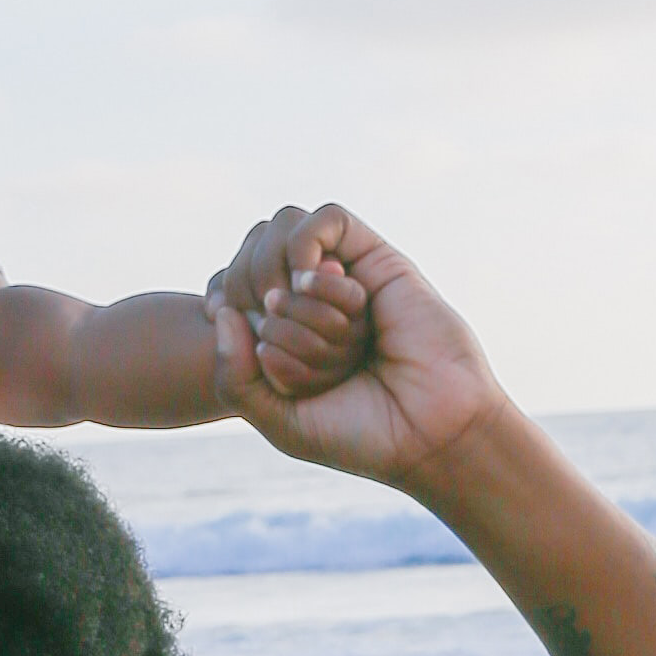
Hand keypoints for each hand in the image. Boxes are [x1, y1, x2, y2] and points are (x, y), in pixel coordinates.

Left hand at [205, 203, 504, 490]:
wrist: (432, 434)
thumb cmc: (362, 435)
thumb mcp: (280, 420)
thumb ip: (235, 377)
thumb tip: (224, 313)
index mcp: (288, 341)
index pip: (230, 293)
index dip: (223, 304)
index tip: (234, 334)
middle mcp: (314, 306)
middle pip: (254, 270)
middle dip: (271, 317)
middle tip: (302, 356)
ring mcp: (346, 282)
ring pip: (286, 240)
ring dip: (290, 288)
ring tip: (319, 332)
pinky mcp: (379, 260)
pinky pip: (328, 220)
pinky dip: (307, 245)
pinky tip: (313, 281)